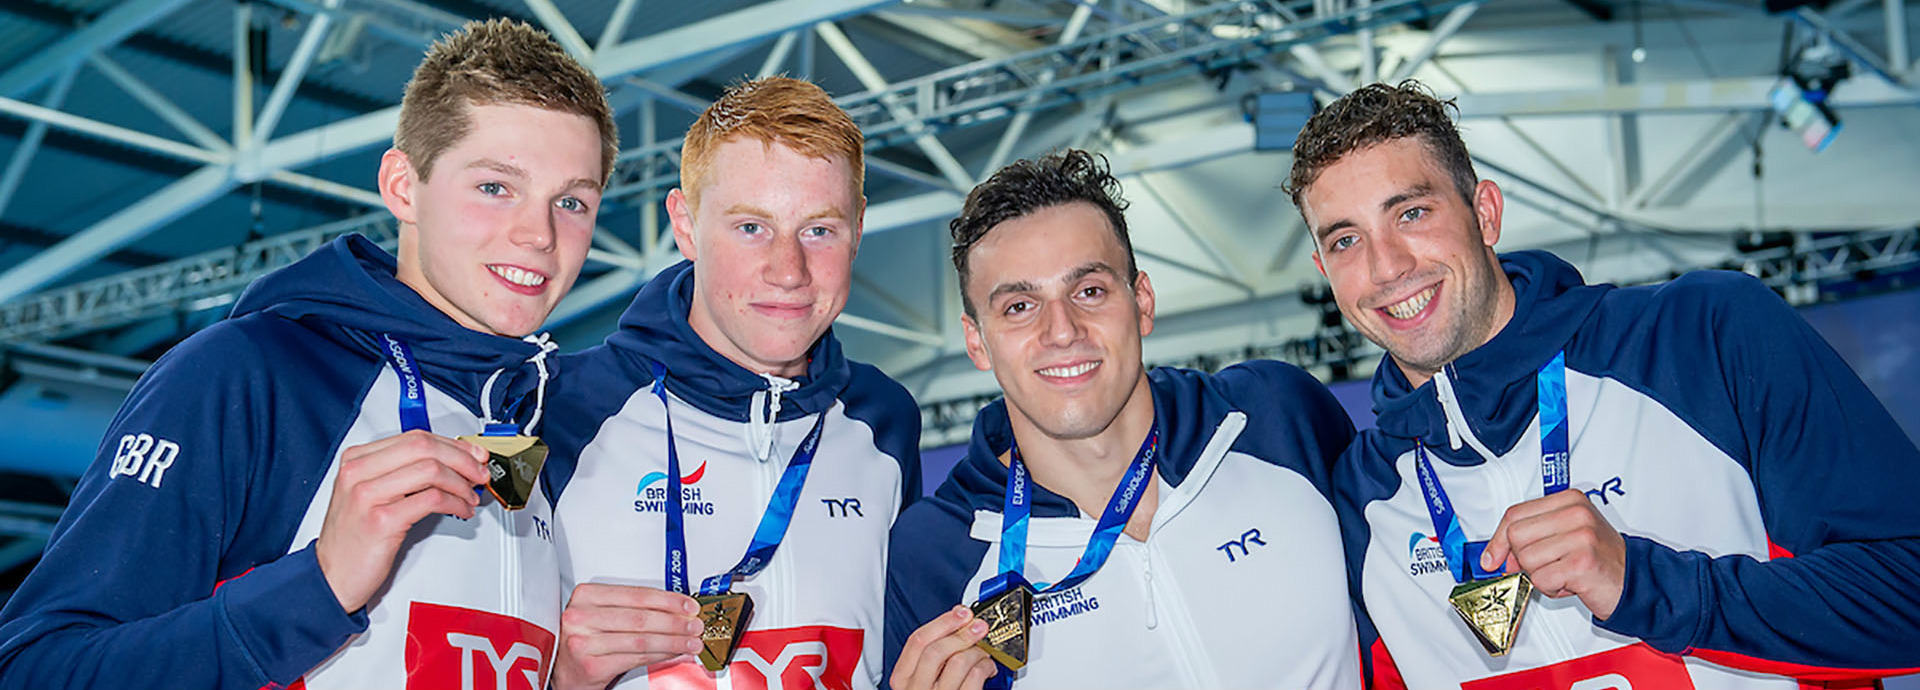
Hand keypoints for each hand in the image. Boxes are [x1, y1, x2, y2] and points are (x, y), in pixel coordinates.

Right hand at [315, 430, 489, 612]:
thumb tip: (450, 461)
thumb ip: (402, 474)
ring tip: (470, 496)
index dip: (452, 445)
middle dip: (462, 459)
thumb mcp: (371, 494)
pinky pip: (431, 499)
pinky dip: (455, 502)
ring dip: (461, 483)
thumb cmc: (354, 538)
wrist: (331, 576)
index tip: (473, 455)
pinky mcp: (381, 520)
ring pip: (431, 470)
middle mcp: (358, 472)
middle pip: (424, 447)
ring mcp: (367, 494)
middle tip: (479, 472)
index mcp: (357, 459)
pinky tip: (461, 510)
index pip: (414, 437)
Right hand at [551, 583, 702, 689]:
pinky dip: (660, 655)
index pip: (636, 595)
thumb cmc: (585, 640)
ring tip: (691, 642)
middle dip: (675, 622)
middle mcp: (581, 616)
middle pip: (640, 618)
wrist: (562, 671)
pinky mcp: (591, 665)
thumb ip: (632, 609)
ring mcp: (583, 642)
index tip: (688, 605)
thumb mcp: (601, 616)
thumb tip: (675, 610)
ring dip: (672, 641)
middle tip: (695, 625)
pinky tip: (674, 653)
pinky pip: (635, 658)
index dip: (667, 600)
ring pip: (641, 640)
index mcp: (586, 596)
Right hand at [890, 605, 997, 689]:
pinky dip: (986, 667)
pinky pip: (974, 678)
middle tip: (978, 626)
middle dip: (961, 633)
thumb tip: (958, 623)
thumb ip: (933, 655)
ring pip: (958, 662)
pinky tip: (987, 668)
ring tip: (983, 653)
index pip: (917, 641)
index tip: (961, 613)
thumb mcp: (923, 678)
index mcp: (903, 679)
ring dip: (977, 651)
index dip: (942, 622)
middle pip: (936, 650)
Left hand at [1480, 489, 1627, 619]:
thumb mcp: (1565, 535)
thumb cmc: (1598, 558)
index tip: (1492, 557)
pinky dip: (1551, 588)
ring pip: (1526, 560)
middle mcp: (1576, 514)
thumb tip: (1497, 554)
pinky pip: (1541, 579)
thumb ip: (1532, 535)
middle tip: (1543, 566)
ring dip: (1540, 576)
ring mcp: (1581, 537)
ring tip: (1563, 573)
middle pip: (1516, 536)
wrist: (1634, 580)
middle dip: (1522, 559)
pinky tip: (1570, 583)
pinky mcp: (1582, 562)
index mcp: (1569, 500)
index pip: (1515, 514)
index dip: (1498, 539)